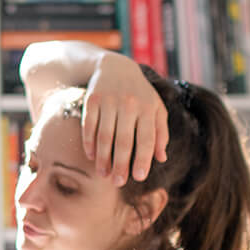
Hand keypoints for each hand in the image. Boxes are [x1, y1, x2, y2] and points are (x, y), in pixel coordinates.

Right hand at [80, 51, 169, 182]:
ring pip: (104, 136)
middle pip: (123, 141)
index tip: (139, 177)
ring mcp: (109, 101)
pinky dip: (89, 143)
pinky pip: (89, 126)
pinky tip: (91, 157)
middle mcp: (129, 104)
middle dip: (120, 164)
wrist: (115, 66)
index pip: (146, 138)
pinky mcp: (92, 100)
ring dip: (103, 158)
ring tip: (104, 174)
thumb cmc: (140, 93)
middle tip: (118, 183)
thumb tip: (161, 159)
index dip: (143, 159)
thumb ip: (161, 133)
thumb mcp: (156, 108)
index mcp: (148, 108)